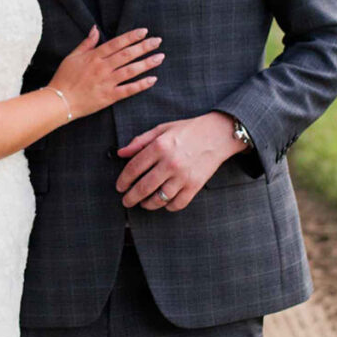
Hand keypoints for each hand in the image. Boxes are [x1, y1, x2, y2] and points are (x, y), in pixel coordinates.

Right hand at [51, 25, 163, 121]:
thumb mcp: (72, 56)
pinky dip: (141, 85)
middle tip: (158, 41)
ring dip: (147, 63)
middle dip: (144, 47)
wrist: (60, 101)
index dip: (131, 37)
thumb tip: (95, 28)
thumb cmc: (65, 78)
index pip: (117, 43)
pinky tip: (153, 79)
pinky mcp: (109, 96)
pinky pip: (128, 90)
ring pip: (131, 70)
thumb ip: (87, 43)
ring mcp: (107, 82)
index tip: (144, 31)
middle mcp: (103, 68)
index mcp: (94, 57)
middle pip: (127, 54)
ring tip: (160, 57)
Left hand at [117, 110, 247, 212]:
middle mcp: (170, 163)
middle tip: (126, 201)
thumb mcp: (161, 129)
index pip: (133, 168)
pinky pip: (177, 204)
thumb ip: (140, 141)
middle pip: (143, 187)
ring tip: (143, 203)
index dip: (123, 180)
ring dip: (147, 204)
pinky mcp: (195, 185)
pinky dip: (168, 206)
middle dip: (131, 198)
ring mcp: (183, 176)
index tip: (119, 187)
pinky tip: (163, 202)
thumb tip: (120, 153)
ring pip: (159, 199)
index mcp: (159, 146)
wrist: (217, 134)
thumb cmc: (188, 130)